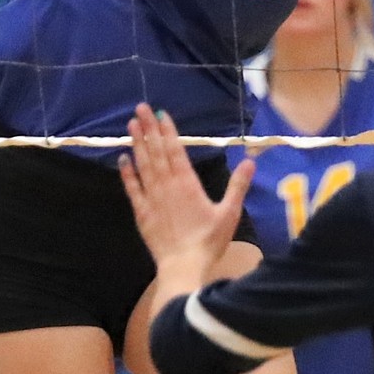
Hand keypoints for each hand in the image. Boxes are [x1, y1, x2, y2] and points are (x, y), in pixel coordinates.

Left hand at [119, 104, 254, 276]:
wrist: (184, 266)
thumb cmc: (209, 240)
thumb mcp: (229, 212)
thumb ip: (238, 185)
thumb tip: (250, 160)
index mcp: (188, 183)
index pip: (175, 150)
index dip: (168, 131)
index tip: (160, 113)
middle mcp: (167, 185)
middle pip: (156, 152)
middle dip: (149, 129)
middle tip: (140, 108)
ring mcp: (152, 198)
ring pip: (143, 165)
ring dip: (137, 144)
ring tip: (131, 124)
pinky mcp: (142, 212)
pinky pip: (132, 188)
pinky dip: (127, 172)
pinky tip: (122, 158)